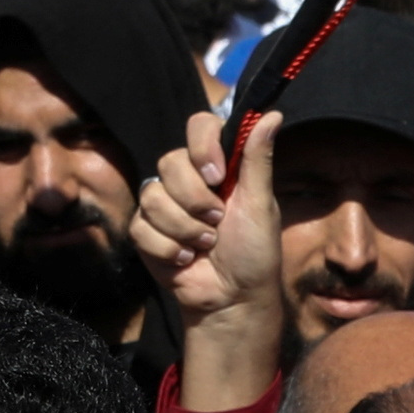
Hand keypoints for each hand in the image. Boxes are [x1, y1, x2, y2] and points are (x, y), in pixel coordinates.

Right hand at [134, 106, 279, 324]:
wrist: (232, 299)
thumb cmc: (254, 253)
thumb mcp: (260, 205)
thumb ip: (258, 159)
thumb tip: (272, 113)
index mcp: (218, 166)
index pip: (198, 126)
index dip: (202, 147)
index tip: (217, 175)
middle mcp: (188, 179)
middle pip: (170, 161)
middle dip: (195, 199)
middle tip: (217, 221)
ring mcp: (163, 205)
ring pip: (153, 196)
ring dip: (184, 229)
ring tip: (204, 246)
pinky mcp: (145, 232)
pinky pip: (141, 227)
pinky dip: (168, 249)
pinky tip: (185, 260)